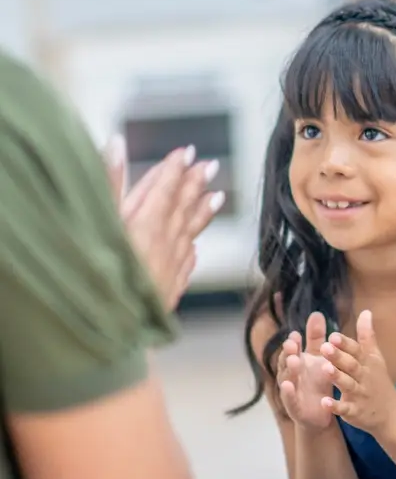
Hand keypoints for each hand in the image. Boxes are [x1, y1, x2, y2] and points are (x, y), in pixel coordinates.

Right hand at [106, 141, 225, 310]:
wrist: (109, 335)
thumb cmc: (95, 277)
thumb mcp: (96, 221)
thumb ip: (107, 182)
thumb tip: (116, 142)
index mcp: (145, 223)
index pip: (164, 187)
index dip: (173, 168)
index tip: (186, 152)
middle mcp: (164, 243)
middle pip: (182, 206)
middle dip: (194, 183)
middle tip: (209, 165)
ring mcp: (171, 267)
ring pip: (190, 232)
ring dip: (202, 211)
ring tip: (217, 195)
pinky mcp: (170, 289)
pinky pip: (187, 261)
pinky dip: (191, 247)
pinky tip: (193, 247)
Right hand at [277, 313, 336, 430]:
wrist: (322, 413)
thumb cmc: (319, 382)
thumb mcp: (320, 358)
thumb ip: (316, 338)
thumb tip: (316, 313)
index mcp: (297, 362)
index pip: (293, 351)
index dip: (294, 343)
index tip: (297, 334)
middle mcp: (290, 375)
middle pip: (286, 363)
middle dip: (288, 353)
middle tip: (292, 344)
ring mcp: (291, 391)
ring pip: (286, 379)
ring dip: (289, 370)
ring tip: (293, 360)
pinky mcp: (294, 408)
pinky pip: (289, 400)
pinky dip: (288, 393)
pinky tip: (289, 385)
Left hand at [319, 310, 395, 435]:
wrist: (390, 412)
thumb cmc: (378, 381)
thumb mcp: (375, 358)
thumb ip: (367, 336)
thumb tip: (366, 311)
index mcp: (367, 363)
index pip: (357, 351)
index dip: (345, 344)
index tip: (333, 335)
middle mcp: (364, 377)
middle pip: (351, 365)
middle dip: (339, 357)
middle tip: (325, 347)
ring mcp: (360, 394)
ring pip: (348, 385)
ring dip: (337, 377)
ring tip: (325, 369)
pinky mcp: (355, 412)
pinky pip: (345, 408)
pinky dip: (335, 407)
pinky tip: (324, 402)